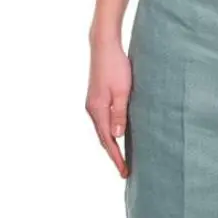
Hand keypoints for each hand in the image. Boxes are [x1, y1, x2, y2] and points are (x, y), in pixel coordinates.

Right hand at [85, 37, 131, 177]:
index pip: (108, 140)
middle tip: (125, 168)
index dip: (116, 157)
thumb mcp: (122, 90)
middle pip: (103, 137)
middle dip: (113, 154)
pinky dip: (109, 130)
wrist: (104, 46)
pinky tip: (116, 131)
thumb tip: (117, 136)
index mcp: (97, 110)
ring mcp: (93, 102)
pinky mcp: (96, 96)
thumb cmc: (116, 66)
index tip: (124, 171)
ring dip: (111, 143)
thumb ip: (120, 113)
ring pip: (102, 129)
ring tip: (122, 155)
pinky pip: (102, 119)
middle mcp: (92, 109)